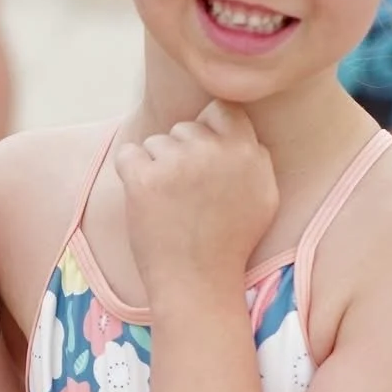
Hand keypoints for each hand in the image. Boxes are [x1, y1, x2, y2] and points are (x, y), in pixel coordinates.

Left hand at [112, 101, 278, 301]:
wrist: (198, 282)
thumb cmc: (230, 242)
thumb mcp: (263, 197)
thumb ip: (255, 156)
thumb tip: (238, 127)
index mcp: (248, 152)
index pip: (221, 109)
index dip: (209, 130)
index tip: (205, 158)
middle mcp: (213, 152)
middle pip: (185, 128)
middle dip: (181, 154)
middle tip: (189, 195)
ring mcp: (177, 163)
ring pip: (155, 142)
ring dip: (157, 166)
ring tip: (172, 205)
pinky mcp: (143, 179)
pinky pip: (128, 154)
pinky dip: (131, 173)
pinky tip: (147, 201)